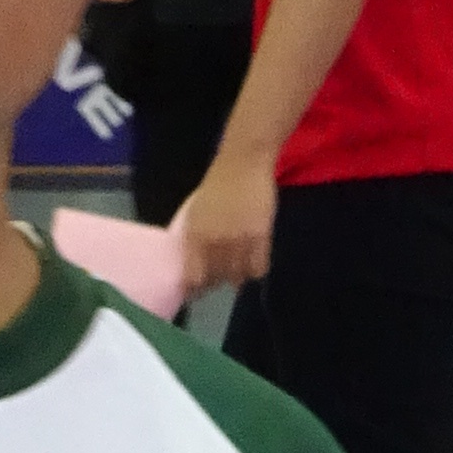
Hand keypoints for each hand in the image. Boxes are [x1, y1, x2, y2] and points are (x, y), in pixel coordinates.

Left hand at [176, 145, 277, 299]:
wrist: (244, 163)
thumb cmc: (218, 184)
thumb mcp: (195, 211)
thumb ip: (193, 238)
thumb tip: (192, 264)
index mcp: (194, 235)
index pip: (193, 277)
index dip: (195, 288)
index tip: (198, 289)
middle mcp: (214, 242)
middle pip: (217, 279)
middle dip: (218, 281)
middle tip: (221, 276)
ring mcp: (238, 240)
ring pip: (238, 276)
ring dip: (237, 276)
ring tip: (238, 268)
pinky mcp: (260, 236)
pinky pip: (259, 267)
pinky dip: (255, 270)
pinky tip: (253, 263)